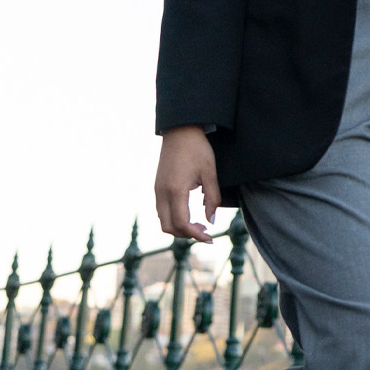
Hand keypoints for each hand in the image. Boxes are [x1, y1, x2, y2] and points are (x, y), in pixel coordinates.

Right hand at [154, 125, 220, 241]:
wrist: (180, 131)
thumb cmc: (197, 150)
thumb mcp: (210, 173)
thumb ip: (212, 198)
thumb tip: (211, 221)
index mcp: (176, 190)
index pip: (182, 223)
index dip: (195, 234)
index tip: (210, 238)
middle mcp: (162, 193)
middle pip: (169, 227)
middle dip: (187, 234)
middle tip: (206, 232)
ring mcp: (157, 190)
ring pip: (163, 220)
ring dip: (179, 228)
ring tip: (199, 225)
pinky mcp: (157, 187)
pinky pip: (161, 210)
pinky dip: (173, 218)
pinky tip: (189, 214)